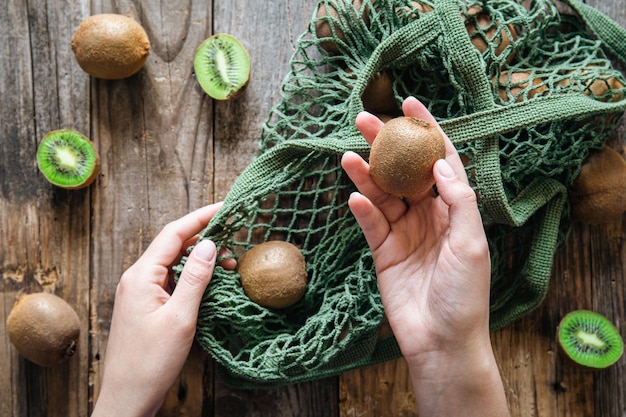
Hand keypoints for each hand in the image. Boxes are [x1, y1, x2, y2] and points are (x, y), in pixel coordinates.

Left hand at [92, 202, 234, 416]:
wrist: (128, 397)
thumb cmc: (151, 362)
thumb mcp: (180, 318)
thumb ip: (195, 278)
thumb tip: (210, 244)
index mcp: (141, 276)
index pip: (173, 233)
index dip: (200, 217)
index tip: (225, 207)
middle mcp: (137, 278)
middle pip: (173, 244)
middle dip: (204, 236)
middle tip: (234, 234)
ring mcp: (140, 292)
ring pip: (173, 263)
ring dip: (200, 258)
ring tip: (229, 262)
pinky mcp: (146, 305)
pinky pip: (171, 280)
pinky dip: (192, 276)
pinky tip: (210, 282)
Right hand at [342, 97, 508, 415]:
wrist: (441, 341)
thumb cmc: (465, 294)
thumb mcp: (471, 243)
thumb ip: (458, 199)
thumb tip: (441, 162)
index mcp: (455, 209)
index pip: (440, 161)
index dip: (426, 131)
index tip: (409, 104)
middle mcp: (429, 216)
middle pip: (405, 171)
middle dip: (386, 145)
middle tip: (363, 121)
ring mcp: (405, 233)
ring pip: (383, 194)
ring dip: (366, 174)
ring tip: (348, 156)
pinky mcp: (384, 252)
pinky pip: (371, 224)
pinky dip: (363, 210)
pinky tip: (354, 198)